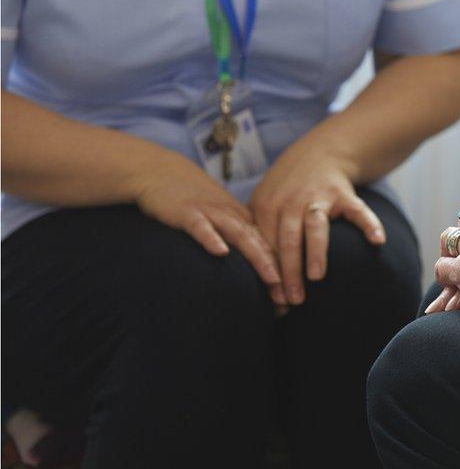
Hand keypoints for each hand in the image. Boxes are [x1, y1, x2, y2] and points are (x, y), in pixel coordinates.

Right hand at [134, 154, 281, 289]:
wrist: (159, 170)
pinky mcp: (186, 212)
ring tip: (273, 278)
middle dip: (277, 271)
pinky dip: (211, 238)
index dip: (283, 271)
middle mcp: (232, 216)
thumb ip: (234, 238)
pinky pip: (201, 226)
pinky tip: (221, 252)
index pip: (268, 246)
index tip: (293, 296)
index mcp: (241, 219)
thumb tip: (251, 268)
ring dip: (258, 257)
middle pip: (261, 244)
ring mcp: (210, 213)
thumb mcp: (218, 217)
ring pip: (240, 235)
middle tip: (289, 298)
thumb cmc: (190, 200)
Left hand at [250, 141, 384, 306]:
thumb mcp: (265, 203)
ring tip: (316, 277)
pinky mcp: (344, 194)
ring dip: (315, 251)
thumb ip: (257, 234)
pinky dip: (368, 224)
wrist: (320, 152)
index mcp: (268, 207)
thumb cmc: (288, 189)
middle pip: (286, 240)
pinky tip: (377, 242)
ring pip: (315, 226)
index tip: (274, 302)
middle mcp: (292, 201)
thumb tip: (252, 281)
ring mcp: (319, 197)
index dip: (269, 274)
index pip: (265, 245)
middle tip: (293, 301)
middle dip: (289, 272)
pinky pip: (357, 211)